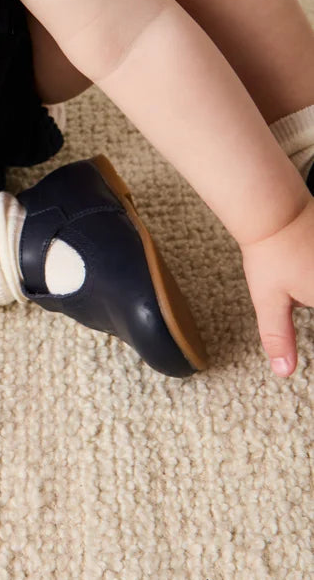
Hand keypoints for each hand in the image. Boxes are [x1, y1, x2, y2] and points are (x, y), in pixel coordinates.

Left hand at [241, 198, 313, 376]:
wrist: (274, 208)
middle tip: (300, 298)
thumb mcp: (269, 300)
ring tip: (301, 287)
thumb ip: (279, 337)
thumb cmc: (270, 254)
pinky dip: (313, 283)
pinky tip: (305, 277)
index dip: (311, 322)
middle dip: (309, 301)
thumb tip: (283, 371)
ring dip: (311, 297)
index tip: (303, 307)